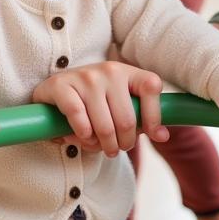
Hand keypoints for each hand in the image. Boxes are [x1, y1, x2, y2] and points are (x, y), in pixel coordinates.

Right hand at [32, 61, 167, 156]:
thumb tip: (163, 136)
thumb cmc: (95, 103)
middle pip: (127, 119)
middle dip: (124, 143)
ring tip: (99, 147)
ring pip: (104, 125)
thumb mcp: (121, 106)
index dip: (154, 116)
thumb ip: (143, 120)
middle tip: (117, 149)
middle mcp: (108, 70)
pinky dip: (83, 136)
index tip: (152, 136)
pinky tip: (83, 138)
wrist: (56, 91)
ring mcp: (85, 76)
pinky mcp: (61, 85)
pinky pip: (79, 119)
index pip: (151, 86)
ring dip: (103, 146)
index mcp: (128, 71)